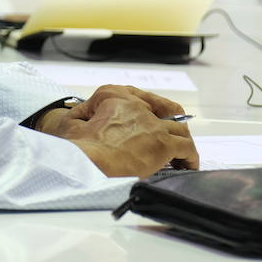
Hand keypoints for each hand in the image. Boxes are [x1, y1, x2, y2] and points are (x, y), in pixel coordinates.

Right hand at [37, 86, 197, 175]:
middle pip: (167, 112)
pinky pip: (186, 148)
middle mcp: (137, 105)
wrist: (87, 161)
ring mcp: (152, 124)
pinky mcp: (162, 143)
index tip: (159, 122)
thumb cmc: (77, 146)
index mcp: (114, 95)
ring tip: (182, 157)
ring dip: (183, 143)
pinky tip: (187, 167)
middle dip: (173, 126)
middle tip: (174, 141)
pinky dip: (190, 158)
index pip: (144, 97)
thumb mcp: (72, 122)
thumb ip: (82, 115)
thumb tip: (81, 117)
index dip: (155, 111)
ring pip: (179, 129)